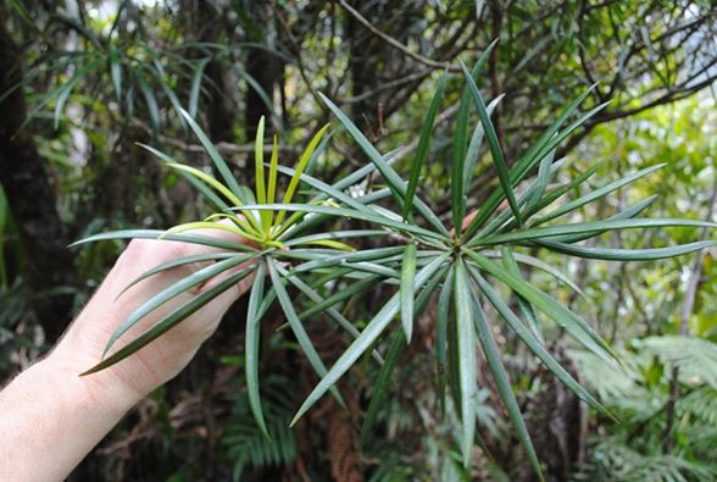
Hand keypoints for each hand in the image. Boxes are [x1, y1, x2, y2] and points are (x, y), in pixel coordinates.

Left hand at [51, 228, 253, 409]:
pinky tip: (208, 283)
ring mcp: (139, 250)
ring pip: (193, 244)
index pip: (226, 233)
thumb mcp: (204, 317)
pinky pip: (175, 254)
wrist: (94, 371)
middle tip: (263, 266)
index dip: (256, 241)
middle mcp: (153, 241)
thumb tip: (263, 263)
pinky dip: (197, 264)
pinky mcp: (132, 262)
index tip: (280, 251)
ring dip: (218, 257)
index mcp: (171, 251)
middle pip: (210, 234)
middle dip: (239, 248)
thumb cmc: (152, 351)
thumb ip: (234, 284)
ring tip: (239, 278)